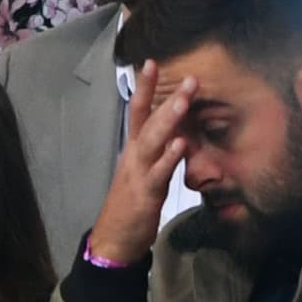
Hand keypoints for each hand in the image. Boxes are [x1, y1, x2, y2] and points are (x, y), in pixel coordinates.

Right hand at [88, 60, 195, 263]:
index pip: (137, 111)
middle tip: (187, 77)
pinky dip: (170, 156)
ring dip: (169, 118)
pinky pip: (159, 172)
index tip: (151, 62)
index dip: (144, 88)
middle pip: (146, 119)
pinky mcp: (145, 193)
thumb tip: (177, 132)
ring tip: (184, 99)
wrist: (114, 239)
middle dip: (163, 96)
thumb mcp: (144, 172)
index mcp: (133, 149)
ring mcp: (138, 172)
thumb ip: (158, 152)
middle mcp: (134, 155)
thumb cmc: (130, 204)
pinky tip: (181, 143)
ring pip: (153, 140)